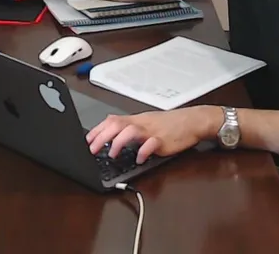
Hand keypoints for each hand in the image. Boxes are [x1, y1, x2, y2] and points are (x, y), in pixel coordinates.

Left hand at [86, 107, 220, 164]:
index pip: (112, 121)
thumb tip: (112, 135)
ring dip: (118, 142)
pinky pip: (152, 144)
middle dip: (102, 137)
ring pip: (132, 131)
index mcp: (136, 120)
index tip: (87, 140)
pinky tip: (139, 158)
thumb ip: (131, 128)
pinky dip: (143, 151)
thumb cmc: (169, 124)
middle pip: (118, 125)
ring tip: (112, 154)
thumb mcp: (147, 123)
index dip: (97, 130)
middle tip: (92, 149)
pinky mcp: (164, 141)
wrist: (192, 121)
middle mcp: (142, 124)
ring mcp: (152, 131)